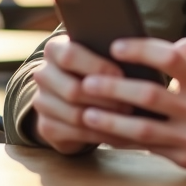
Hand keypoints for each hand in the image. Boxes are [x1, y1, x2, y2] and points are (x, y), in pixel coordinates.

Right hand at [29, 34, 129, 154]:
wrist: (74, 97)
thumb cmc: (97, 69)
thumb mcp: (101, 55)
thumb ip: (111, 53)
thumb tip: (143, 57)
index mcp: (55, 49)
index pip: (70, 56)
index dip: (97, 67)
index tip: (121, 76)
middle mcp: (43, 74)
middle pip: (73, 90)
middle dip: (106, 99)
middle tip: (131, 104)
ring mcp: (42, 102)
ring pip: (75, 114)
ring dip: (106, 119)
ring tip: (130, 120)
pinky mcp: (46, 127)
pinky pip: (75, 133)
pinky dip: (101, 135)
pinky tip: (121, 134)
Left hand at [78, 37, 185, 174]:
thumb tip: (167, 44)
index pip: (171, 58)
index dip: (141, 50)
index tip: (116, 45)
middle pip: (151, 96)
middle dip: (115, 88)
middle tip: (88, 81)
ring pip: (145, 130)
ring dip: (112, 121)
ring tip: (86, 113)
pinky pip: (148, 149)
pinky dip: (124, 141)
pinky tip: (103, 133)